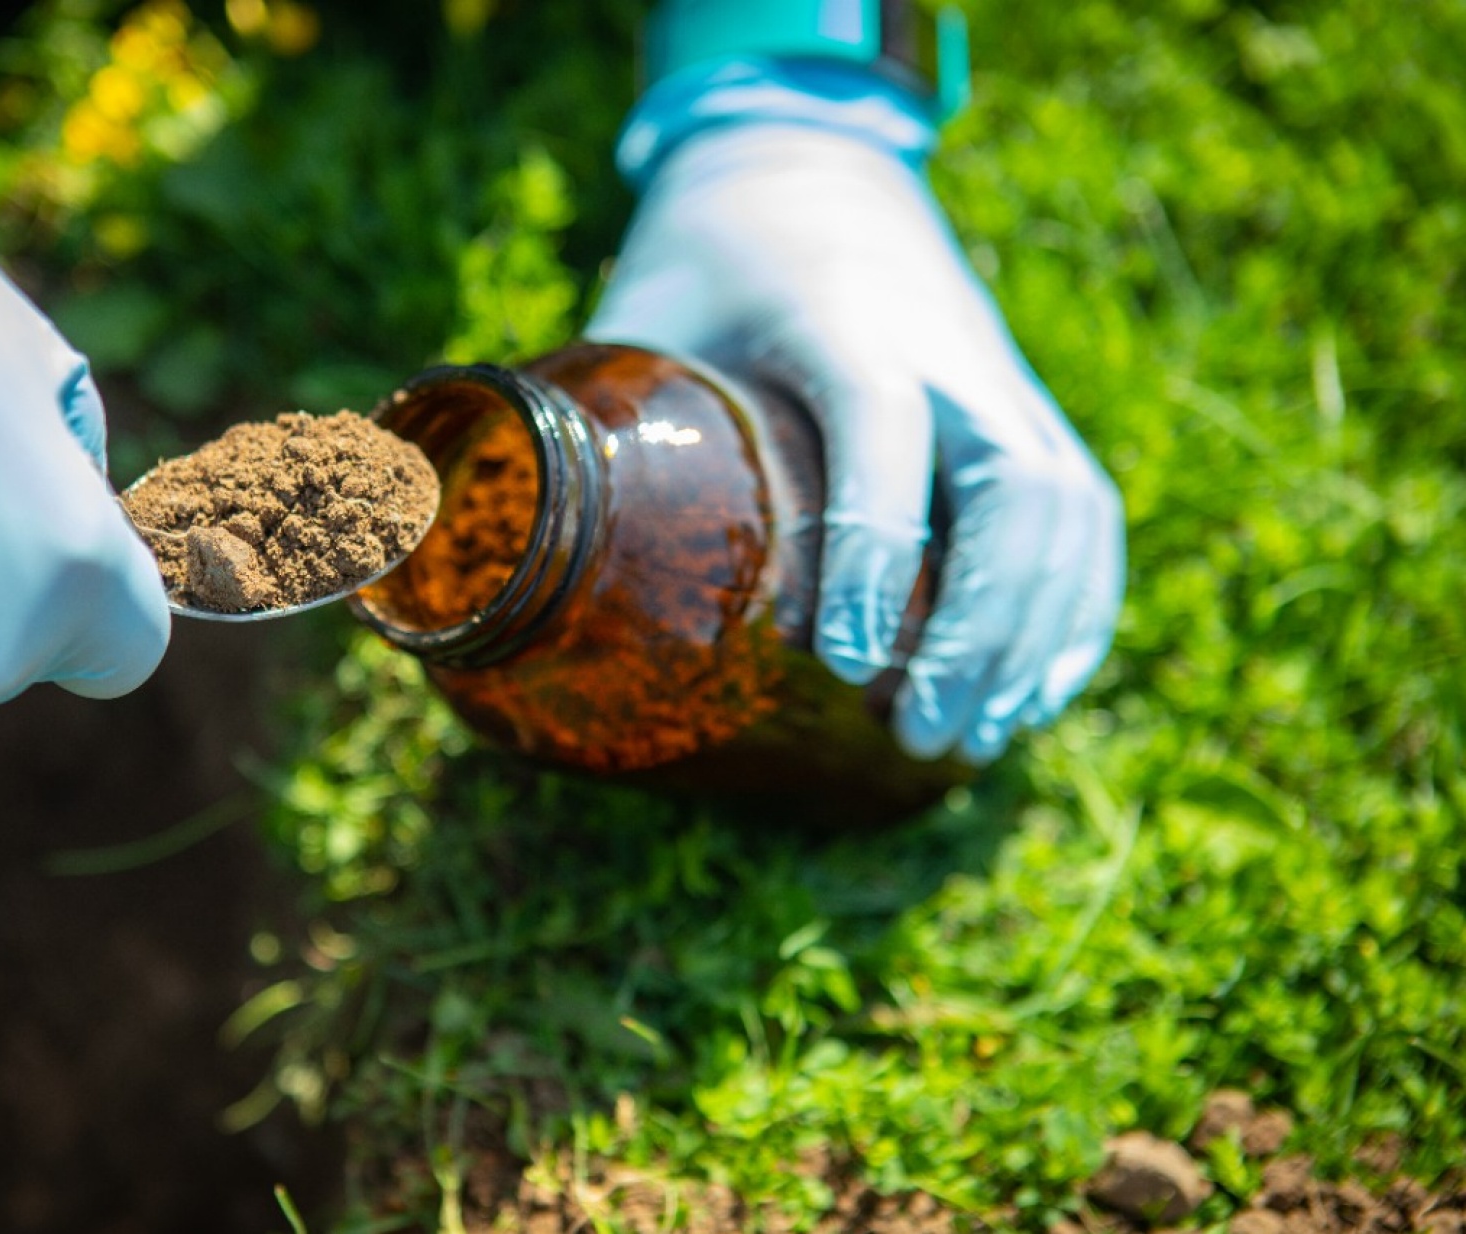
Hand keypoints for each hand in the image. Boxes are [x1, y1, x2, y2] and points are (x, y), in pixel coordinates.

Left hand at [588, 120, 1123, 763]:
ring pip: (1064, 508)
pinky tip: (1028, 695)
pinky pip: (1082, 513)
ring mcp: (998, 377)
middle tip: (910, 733)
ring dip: (1031, 636)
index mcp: (837, 309)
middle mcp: (944, 344)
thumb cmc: (706, 258)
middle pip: (1014, 485)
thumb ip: (593, 418)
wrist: (809, 168)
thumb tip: (506, 553)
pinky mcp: (1025, 409)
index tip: (845, 658)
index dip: (874, 539)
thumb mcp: (638, 314)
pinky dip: (1071, 610)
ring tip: (967, 740)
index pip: (882, 418)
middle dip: (978, 624)